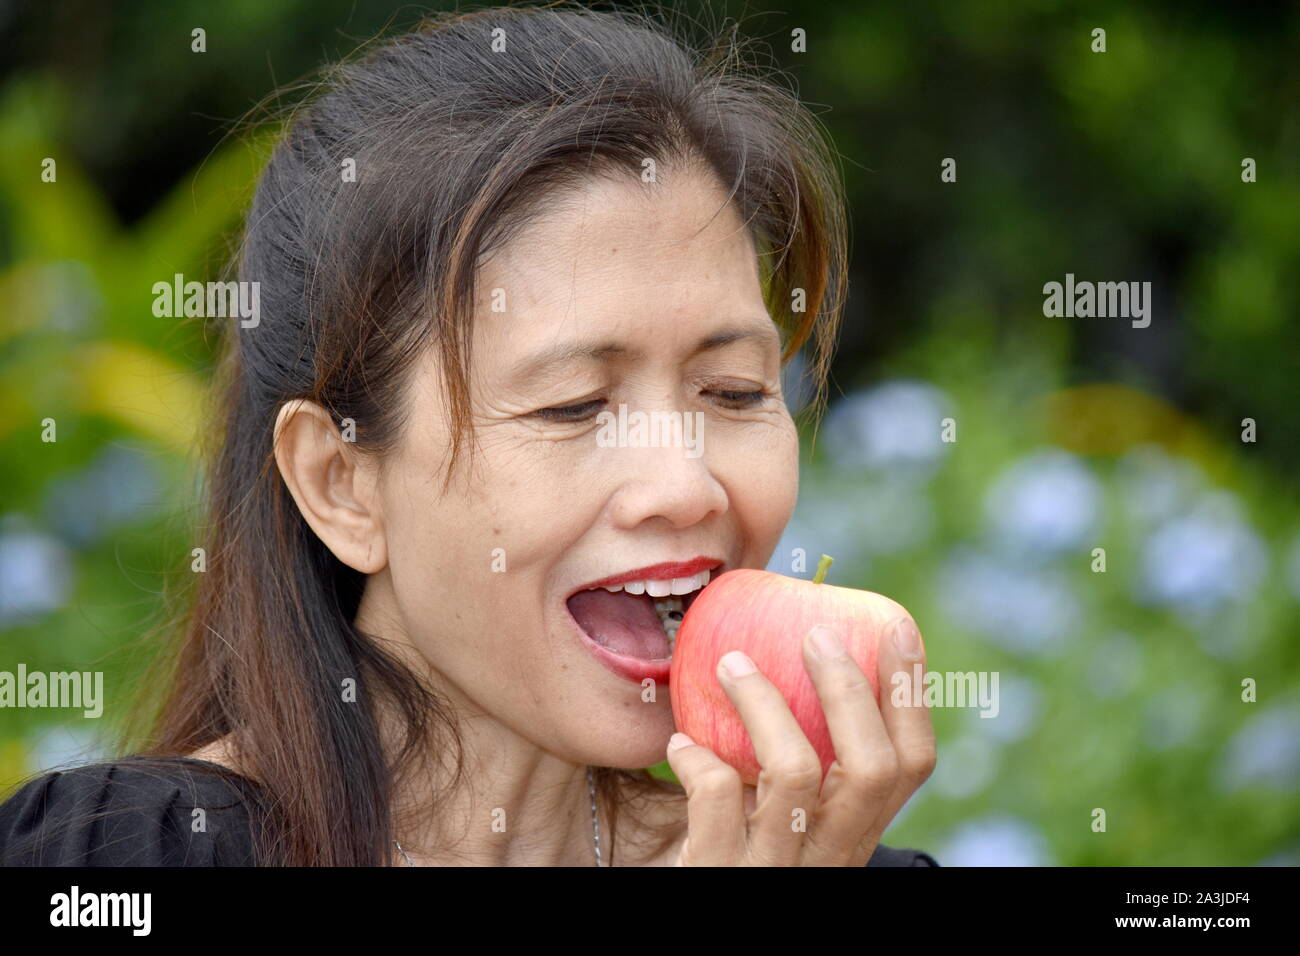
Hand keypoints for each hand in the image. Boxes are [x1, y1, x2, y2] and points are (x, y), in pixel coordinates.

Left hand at [663, 618, 936, 865]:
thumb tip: (801, 651)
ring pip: (796, 772)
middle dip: (848, 688)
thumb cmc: (726, 849)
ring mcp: (776, 871)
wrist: (684, 898)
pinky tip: (680, 744)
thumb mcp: (777, 815)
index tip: (897, 628)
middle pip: (873, 768)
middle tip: (814, 634)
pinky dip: (698, 757)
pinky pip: (718, 796)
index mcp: (852, 834)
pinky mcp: (718, 873)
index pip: (911, 766)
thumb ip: (796, 761)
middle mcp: (829, 859)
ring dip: (764, 702)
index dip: (911, 694)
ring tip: (731, 663)